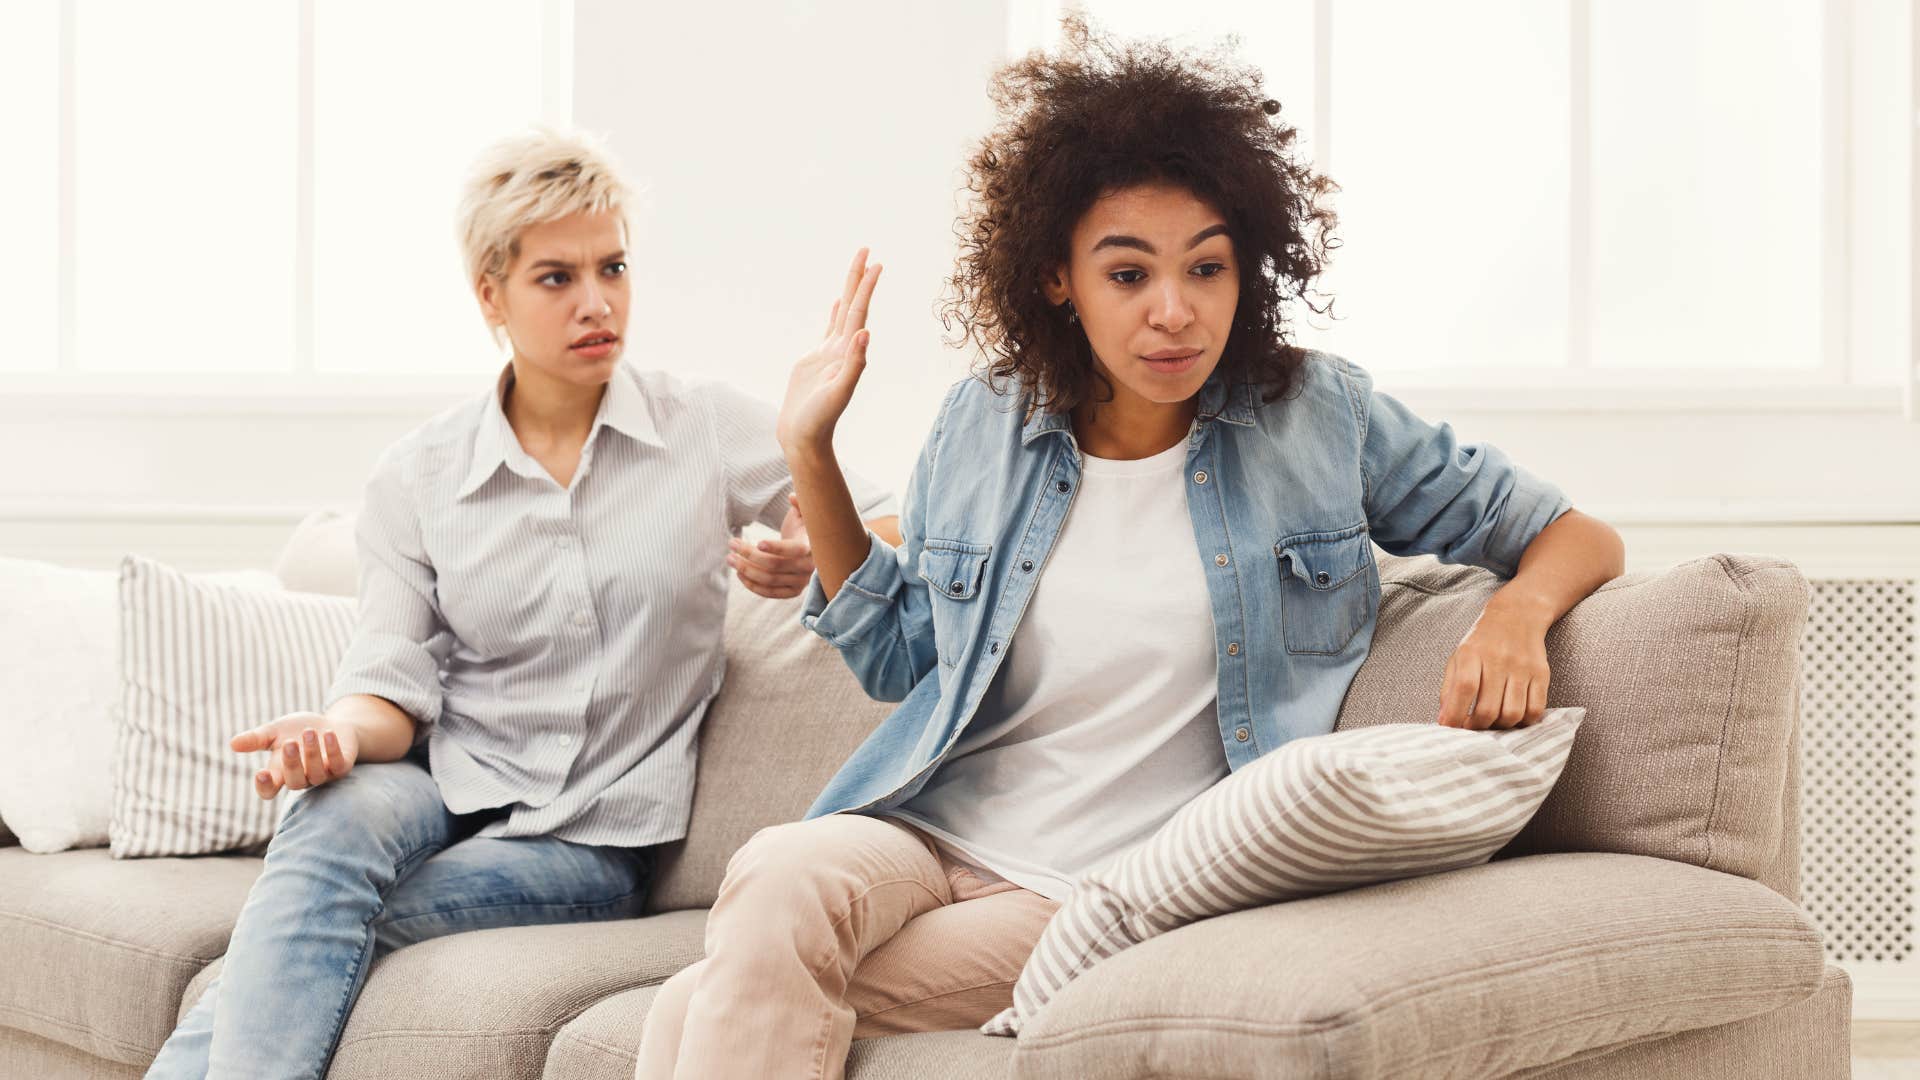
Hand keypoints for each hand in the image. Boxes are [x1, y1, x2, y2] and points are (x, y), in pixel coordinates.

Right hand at [230, 711, 359, 799]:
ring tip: (308, 732)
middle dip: (292, 764)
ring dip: (312, 754)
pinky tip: (328, 734)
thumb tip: (233, 743)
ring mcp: (323, 775)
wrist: (329, 724)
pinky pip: (338, 765)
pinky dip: (333, 750)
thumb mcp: (275, 731)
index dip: (264, 787)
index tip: (260, 773)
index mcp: (280, 774)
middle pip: (294, 783)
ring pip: (316, 774)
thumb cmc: (297, 731)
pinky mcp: (342, 767)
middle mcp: (302, 778)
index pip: (268, 791)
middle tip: (290, 743)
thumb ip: (256, 739)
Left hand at [728, 494, 816, 598]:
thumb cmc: (804, 526)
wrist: (811, 549)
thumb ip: (801, 503)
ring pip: (769, 580)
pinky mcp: (793, 591)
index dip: (776, 548)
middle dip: (750, 555)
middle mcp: (809, 568)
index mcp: (813, 547)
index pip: (794, 550)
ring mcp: (801, 582)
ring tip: (730, 558)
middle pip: (775, 565)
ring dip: (746, 570)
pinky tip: (740, 574)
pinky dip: (753, 586)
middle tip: (731, 544)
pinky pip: (770, 593)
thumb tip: (793, 496)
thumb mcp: (804, 513)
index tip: (758, 542)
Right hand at [778, 248, 880, 452]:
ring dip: (850, 291)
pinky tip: (839, 302)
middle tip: (866, 249)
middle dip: (859, 278)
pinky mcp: (816, 361)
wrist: (804, 438)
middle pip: (852, 306)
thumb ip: (854, 365)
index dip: (867, 289)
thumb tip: (865, 334)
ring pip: (843, 314)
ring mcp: (829, 354)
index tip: (876, 263)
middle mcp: (842, 349)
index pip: (859, 313)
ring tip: (857, 268)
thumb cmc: (820, 420)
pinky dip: (836, 313)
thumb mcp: (838, 393)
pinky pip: (829, 329)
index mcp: (849, 353)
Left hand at [1435, 605, 1550, 729]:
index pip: (1465, 688)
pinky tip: (1513, 717)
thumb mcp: (1458, 658)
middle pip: (1488, 708)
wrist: (1517, 615)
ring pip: (1512, 714)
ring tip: (1492, 722)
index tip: (1451, 728)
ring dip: (1500, 727)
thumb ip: (1449, 689)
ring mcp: (1522, 668)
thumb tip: (1445, 721)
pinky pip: (1535, 709)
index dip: (1456, 714)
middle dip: (1477, 726)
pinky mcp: (1541, 674)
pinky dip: (1523, 722)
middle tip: (1473, 727)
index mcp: (1472, 653)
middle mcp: (1498, 660)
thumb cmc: (1482, 643)